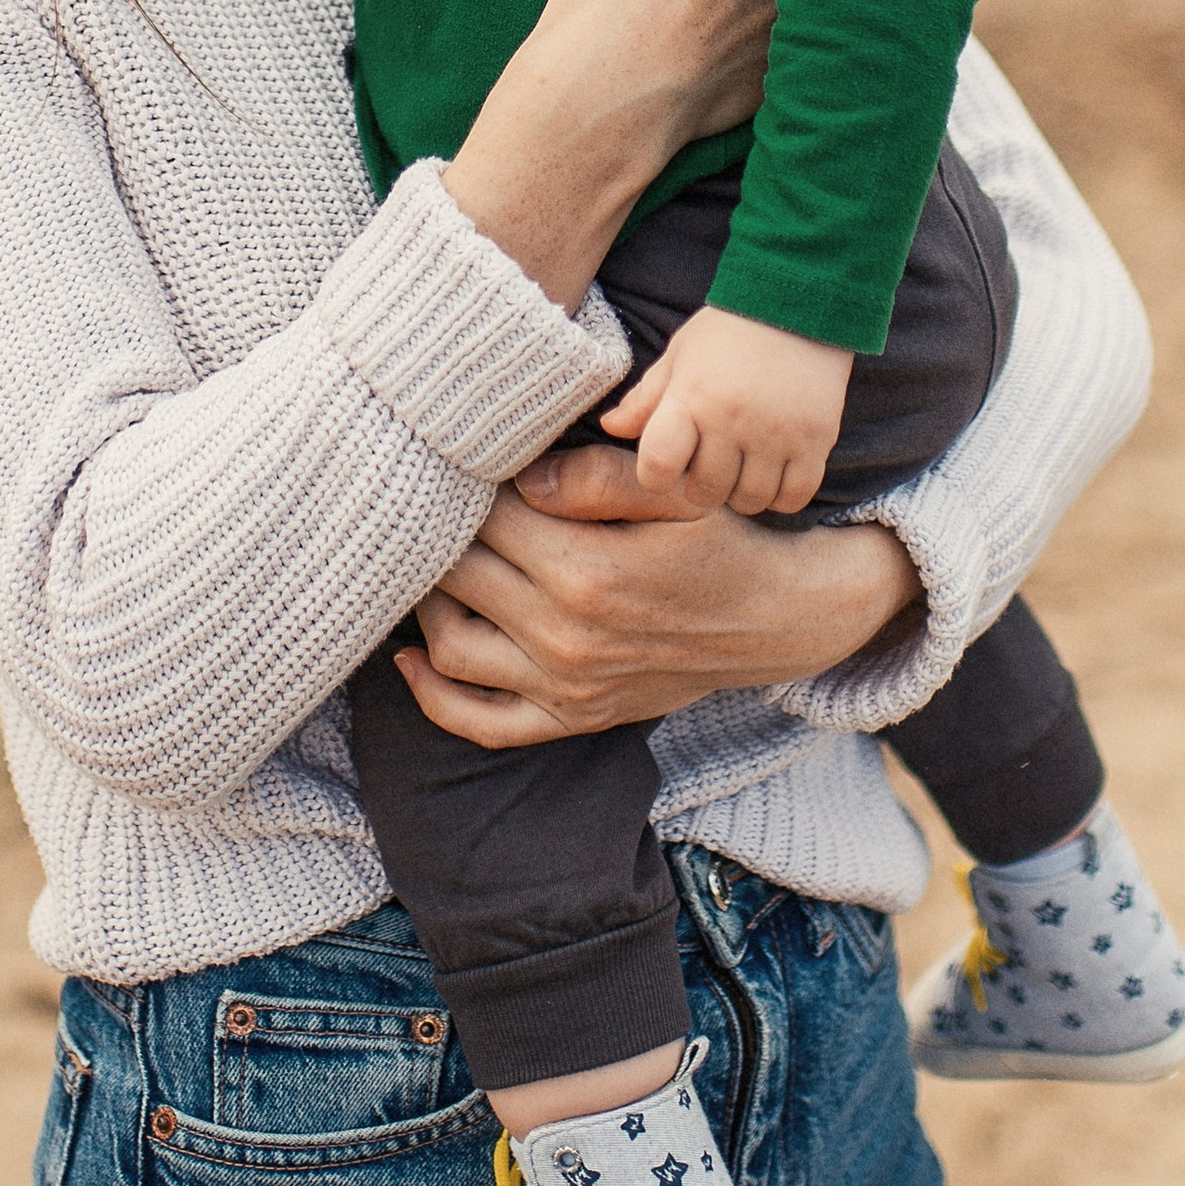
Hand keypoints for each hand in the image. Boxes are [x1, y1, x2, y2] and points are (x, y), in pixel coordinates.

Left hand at [391, 445, 919, 748]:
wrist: (772, 619)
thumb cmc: (720, 540)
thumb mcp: (674, 491)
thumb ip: (594, 475)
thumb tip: (517, 476)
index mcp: (586, 569)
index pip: (485, 518)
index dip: (466, 485)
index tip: (459, 462)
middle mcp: (565, 636)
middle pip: (457, 576)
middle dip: (437, 537)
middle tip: (429, 504)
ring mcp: (565, 686)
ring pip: (451, 646)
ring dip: (425, 603)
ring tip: (430, 563)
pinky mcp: (571, 717)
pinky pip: (482, 723)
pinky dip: (435, 695)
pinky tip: (412, 658)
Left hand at [599, 303, 851, 516]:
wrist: (799, 302)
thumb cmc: (730, 329)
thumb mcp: (680, 354)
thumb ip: (646, 397)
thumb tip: (609, 428)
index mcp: (691, 397)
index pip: (657, 466)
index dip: (654, 475)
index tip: (666, 465)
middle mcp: (731, 420)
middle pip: (705, 491)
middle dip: (700, 486)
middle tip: (708, 465)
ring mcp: (776, 433)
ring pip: (750, 500)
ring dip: (740, 493)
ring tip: (742, 469)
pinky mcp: (815, 439)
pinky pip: (793, 497)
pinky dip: (780, 497)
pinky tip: (774, 474)